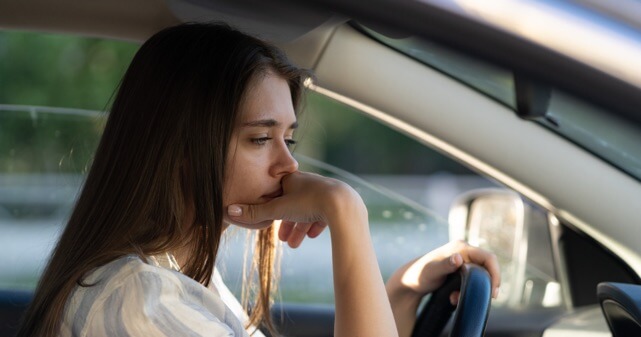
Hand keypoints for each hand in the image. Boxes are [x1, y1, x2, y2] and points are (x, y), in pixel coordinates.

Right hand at [227, 171, 364, 246]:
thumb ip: (255, 212)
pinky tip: (312, 235)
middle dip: (286, 223)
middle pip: (292, 204)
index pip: (277, 193)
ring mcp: (323, 192)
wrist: (342, 205)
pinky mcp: (336, 202)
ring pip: (307, 212)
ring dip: (299, 228)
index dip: (271, 209)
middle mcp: (308, 182)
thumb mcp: (278, 209)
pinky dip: (314, 225)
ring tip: (294, 245)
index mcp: (292, 179)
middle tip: (282, 240)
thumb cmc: (309, 202)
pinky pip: (322, 214)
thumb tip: (229, 211)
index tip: (268, 222)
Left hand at [386, 240, 499, 336]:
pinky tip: (454, 298)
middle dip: (487, 283)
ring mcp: (462, 259)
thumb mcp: (432, 271)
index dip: (495, 273)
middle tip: (487, 298)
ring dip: (475, 288)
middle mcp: (463, 251)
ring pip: (481, 274)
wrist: (409, 280)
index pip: (488, 257)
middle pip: (488, 266)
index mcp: (460, 247)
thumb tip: (458, 258)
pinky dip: (467, 290)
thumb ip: (445, 265)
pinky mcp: (460, 268)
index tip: (494, 291)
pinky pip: (472, 278)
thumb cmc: (419, 274)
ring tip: (457, 298)